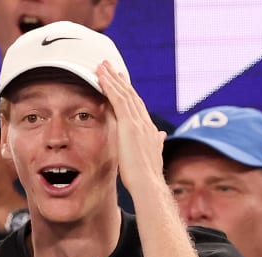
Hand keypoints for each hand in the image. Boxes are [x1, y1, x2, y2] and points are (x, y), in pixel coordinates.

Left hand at [96, 60, 164, 195]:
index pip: (137, 106)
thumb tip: (161, 135)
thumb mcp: (153, 156)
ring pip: (124, 94)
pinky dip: (109, 86)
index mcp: (149, 130)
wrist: (148, 184)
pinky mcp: (129, 124)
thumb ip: (156, 143)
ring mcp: (138, 122)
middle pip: (131, 95)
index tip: (122, 82)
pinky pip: (118, 99)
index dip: (129, 93)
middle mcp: (145, 122)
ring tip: (102, 66)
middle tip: (110, 67)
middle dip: (120, 81)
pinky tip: (100, 77)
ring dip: (112, 78)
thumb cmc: (147, 177)